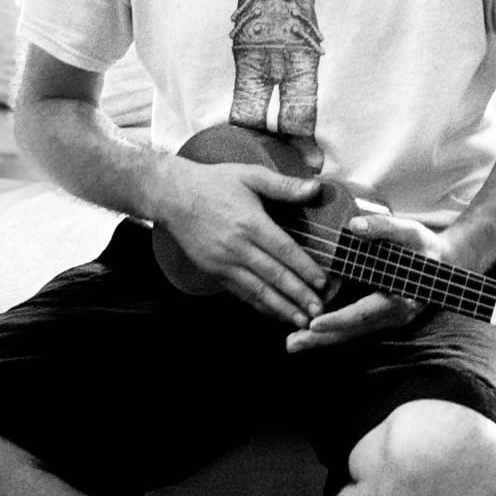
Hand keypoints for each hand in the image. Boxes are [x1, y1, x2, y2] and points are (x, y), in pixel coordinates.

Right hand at [159, 159, 327, 326]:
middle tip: (318, 311)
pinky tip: (274, 313)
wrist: (173, 196)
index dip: (305, 268)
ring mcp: (223, 262)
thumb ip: (283, 185)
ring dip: (281, 307)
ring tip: (301, 320)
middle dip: (298, 295)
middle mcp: (237, 246)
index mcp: (250, 222)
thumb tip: (315, 188)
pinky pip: (240, 292)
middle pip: (273, 275)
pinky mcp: (214, 272)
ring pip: (257, 290)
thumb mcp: (249, 175)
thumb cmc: (213, 183)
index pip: (284, 250)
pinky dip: (259, 305)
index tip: (323, 282)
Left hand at [284, 212, 439, 351]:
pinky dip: (332, 332)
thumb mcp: (410, 232)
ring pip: (351, 335)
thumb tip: (355, 225)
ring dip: (322, 340)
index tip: (314, 323)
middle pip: (353, 332)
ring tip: (292, 343)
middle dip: (321, 340)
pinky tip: (309, 332)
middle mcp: (392, 317)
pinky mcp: (378, 317)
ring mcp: (386, 321)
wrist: (444, 263)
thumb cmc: (424, 246)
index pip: (364, 314)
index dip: (339, 319)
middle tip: (291, 343)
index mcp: (399, 299)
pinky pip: (353, 329)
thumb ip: (383, 228)